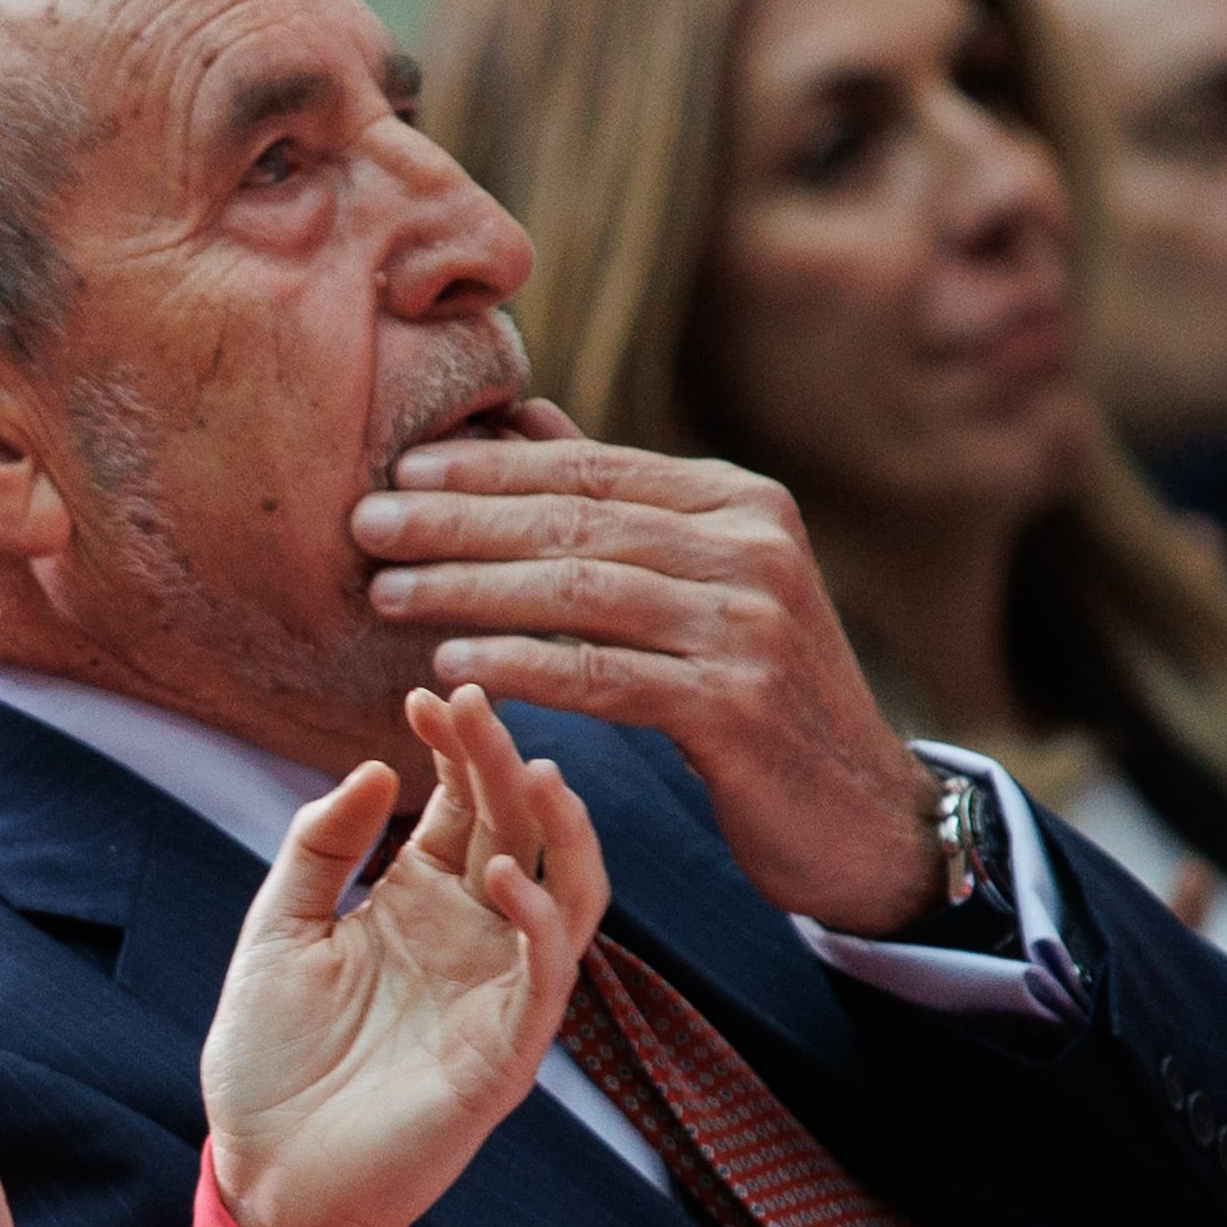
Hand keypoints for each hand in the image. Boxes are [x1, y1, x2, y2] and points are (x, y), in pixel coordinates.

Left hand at [207, 687, 608, 1226]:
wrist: (264, 1174)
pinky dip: (537, 919)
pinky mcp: (506, 1053)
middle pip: (517, 829)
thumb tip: (370, 769)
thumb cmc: (271, 1062)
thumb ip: (318, 851)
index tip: (425, 693)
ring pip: (569, 892)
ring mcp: (497, 993)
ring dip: (559, 830)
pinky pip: (547, 976)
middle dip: (500, 760)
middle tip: (474, 696)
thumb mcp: (277, 933)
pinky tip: (500, 872)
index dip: (454, 747)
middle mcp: (475, 938)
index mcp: (423, 902)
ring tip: (532, 769)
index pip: (463, 804)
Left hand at [353, 399, 944, 933]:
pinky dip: (522, 664)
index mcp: (740, 504)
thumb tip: (524, 416)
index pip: (591, 469)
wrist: (862, 810)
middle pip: (575, 523)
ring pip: (581, 593)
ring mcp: (750, 625)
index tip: (397, 469)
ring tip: (385, 591)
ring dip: (470, 589)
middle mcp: (752, 549)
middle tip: (364, 522)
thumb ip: (618, 505)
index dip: (488, 466)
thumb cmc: (758, 692)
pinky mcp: (737, 706)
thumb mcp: (703, 581)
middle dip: (458, 520)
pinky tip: (452, 663)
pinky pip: (604, 676)